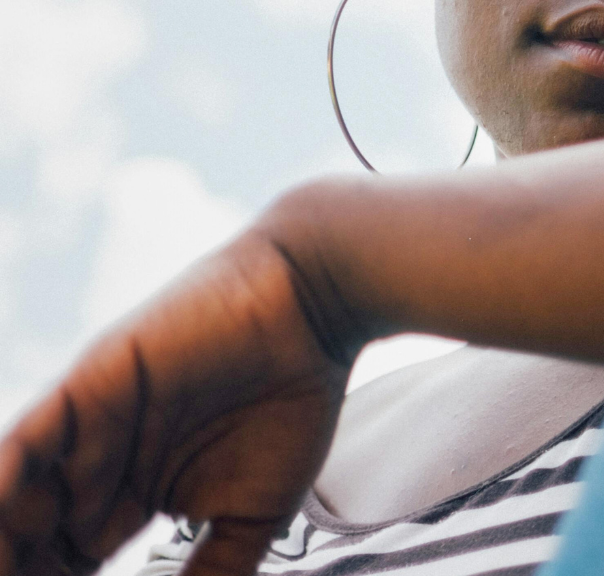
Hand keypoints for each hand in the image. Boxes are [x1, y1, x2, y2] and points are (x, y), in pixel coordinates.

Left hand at [0, 229, 352, 574]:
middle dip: (25, 571)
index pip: (67, 564)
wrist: (313, 312)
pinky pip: (28, 441)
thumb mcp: (253, 512)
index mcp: (127, 497)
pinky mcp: (88, 385)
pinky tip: (2, 517)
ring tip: (4, 573)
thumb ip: (214, 569)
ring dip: (5, 545)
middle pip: (33, 539)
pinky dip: (6, 479)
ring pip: (18, 498)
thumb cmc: (294, 399)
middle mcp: (96, 464)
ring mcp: (87, 426)